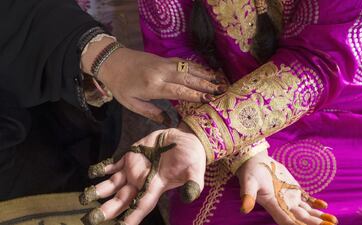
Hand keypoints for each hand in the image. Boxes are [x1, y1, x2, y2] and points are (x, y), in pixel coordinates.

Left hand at [79, 124, 205, 224]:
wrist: (185, 139)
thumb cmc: (192, 156)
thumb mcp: (196, 170)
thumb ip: (193, 184)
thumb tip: (190, 197)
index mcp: (155, 187)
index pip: (140, 206)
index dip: (130, 218)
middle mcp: (141, 181)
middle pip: (121, 199)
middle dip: (106, 210)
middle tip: (89, 219)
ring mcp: (134, 169)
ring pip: (113, 184)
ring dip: (99, 191)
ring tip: (84, 197)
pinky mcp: (130, 156)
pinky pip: (113, 165)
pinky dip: (102, 169)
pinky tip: (92, 172)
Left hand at [81, 37, 226, 124]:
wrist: (111, 61)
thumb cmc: (121, 85)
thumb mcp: (131, 104)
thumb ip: (151, 112)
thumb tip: (169, 121)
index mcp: (152, 86)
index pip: (178, 91)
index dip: (194, 95)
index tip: (209, 99)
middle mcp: (161, 73)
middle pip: (187, 78)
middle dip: (206, 84)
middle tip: (222, 90)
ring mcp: (164, 64)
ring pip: (188, 68)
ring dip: (205, 74)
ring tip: (220, 80)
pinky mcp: (165, 58)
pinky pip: (184, 62)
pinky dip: (197, 66)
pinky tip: (207, 70)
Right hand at [237, 152, 337, 224]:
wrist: (254, 162)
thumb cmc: (250, 172)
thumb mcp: (248, 182)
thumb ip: (248, 195)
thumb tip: (244, 209)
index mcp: (273, 205)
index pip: (287, 219)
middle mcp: (282, 205)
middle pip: (301, 218)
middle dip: (314, 223)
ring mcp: (289, 198)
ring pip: (306, 212)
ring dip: (319, 217)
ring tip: (333, 221)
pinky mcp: (293, 191)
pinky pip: (307, 200)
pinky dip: (315, 204)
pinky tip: (324, 206)